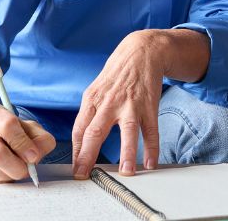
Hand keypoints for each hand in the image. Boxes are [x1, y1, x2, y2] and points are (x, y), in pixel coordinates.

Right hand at [0, 103, 55, 183]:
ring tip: (16, 167)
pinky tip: (5, 169)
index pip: (7, 126)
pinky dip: (3, 180)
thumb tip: (35, 156)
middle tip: (27, 169)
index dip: (23, 144)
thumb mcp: (30, 128)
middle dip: (18, 167)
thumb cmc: (13, 132)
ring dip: (12, 175)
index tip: (33, 156)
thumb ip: (40, 139)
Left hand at [71, 30, 171, 178]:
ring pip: (127, 131)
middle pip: (95, 131)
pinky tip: (150, 163)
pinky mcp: (149, 106)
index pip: (79, 129)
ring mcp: (130, 104)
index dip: (76, 151)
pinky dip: (152, 148)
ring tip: (126, 173)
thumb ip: (89, 114)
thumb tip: (80, 142)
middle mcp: (109, 103)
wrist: (140, 52)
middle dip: (88, 156)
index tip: (76, 168)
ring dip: (127, 153)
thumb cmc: (115, 76)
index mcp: (92, 100)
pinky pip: (151, 130)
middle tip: (84, 175)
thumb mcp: (95, 90)